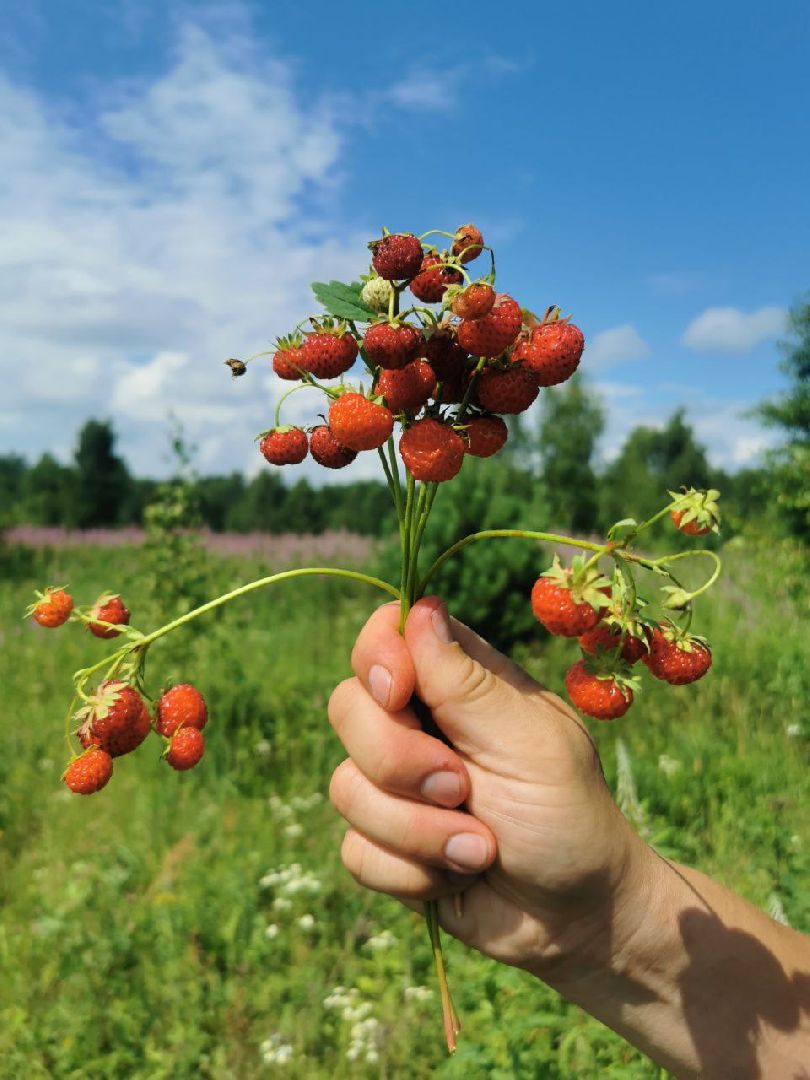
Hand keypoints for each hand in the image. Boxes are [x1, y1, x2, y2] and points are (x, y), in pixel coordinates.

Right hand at [328, 597, 650, 976]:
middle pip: (347, 707)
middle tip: (462, 788)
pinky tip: (458, 878)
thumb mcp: (528, 744)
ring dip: (418, 831)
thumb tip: (421, 606)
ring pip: (346, 787)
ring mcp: (396, 785)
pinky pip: (355, 851)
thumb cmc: (569, 817)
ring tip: (481, 849)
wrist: (576, 920)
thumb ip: (466, 683)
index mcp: (457, 682)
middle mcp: (418, 724)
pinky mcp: (385, 844)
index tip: (398, 693)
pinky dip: (411, 873)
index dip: (376, 656)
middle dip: (399, 761)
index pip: (386, 633)